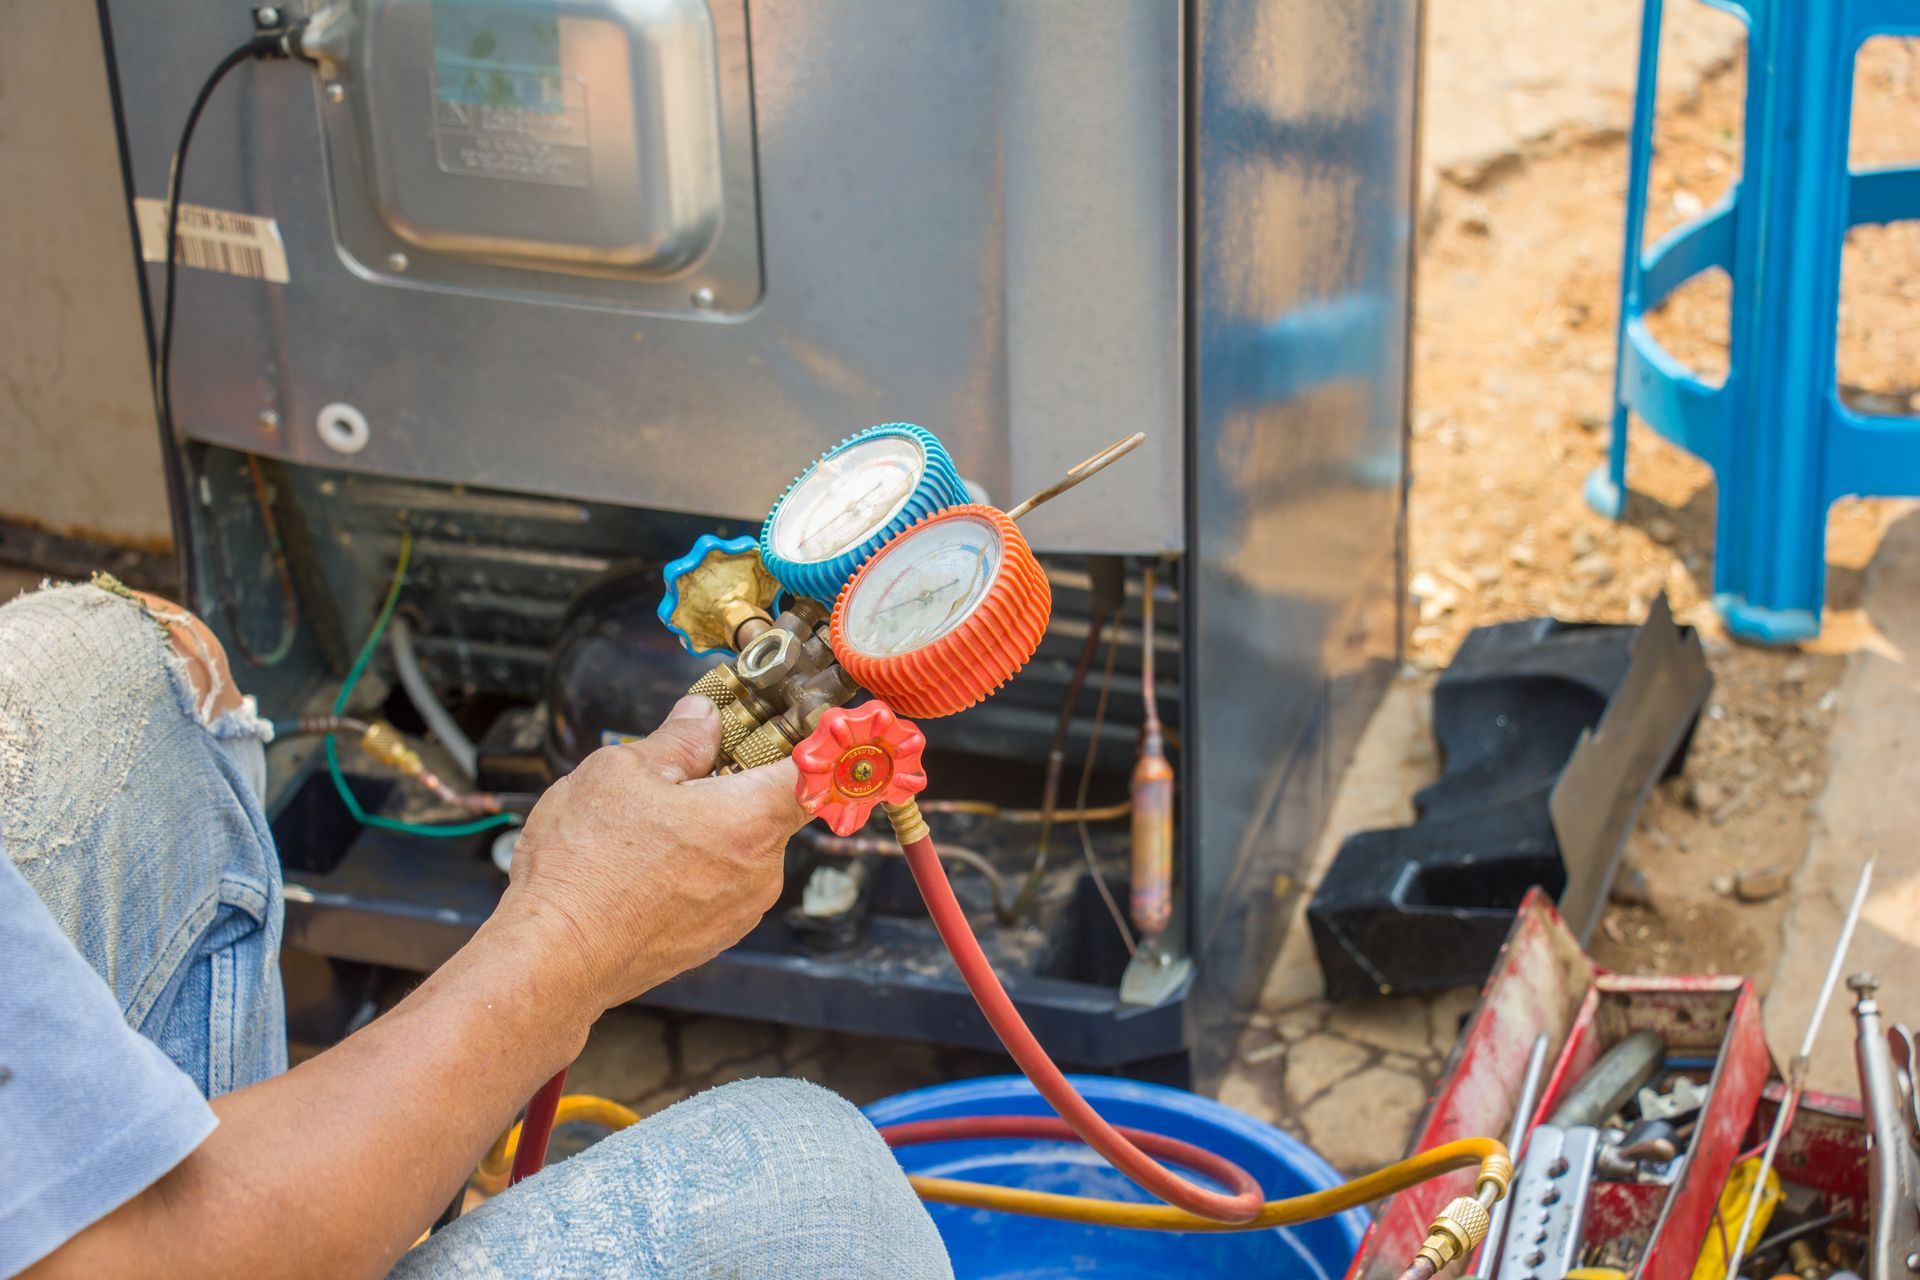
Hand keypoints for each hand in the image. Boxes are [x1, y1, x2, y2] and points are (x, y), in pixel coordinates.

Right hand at [499, 696, 807, 1010]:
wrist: (555, 958)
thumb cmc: (587, 866)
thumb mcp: (623, 770)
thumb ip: (678, 739)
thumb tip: (704, 718)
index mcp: (752, 820)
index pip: (813, 773)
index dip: (800, 745)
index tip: (776, 730)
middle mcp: (760, 871)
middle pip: (769, 810)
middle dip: (731, 788)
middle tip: (677, 776)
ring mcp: (739, 912)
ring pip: (740, 851)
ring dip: (707, 833)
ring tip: (644, 830)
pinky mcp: (712, 940)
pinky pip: (718, 888)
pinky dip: (692, 871)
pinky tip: (641, 868)